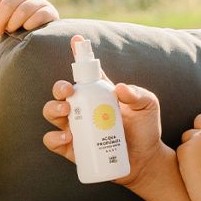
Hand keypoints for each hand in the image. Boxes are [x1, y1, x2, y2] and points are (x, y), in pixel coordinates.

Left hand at [0, 0, 58, 35]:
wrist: (40, 31)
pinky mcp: (49, 11)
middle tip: (0, 32)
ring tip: (13, 32)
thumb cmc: (17, 24)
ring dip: (14, 24)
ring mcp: (39, 0)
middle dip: (1, 21)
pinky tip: (27, 30)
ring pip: (22, 10)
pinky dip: (29, 25)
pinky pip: (37, 16)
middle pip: (7, 4)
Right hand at [41, 38, 165, 187]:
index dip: (79, 55)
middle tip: (69, 91)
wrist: (145, 160)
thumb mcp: (148, 106)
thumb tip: (119, 88)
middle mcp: (83, 108)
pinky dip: (55, 138)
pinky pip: (53, 141)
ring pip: (52, 112)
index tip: (76, 40)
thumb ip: (138, 94)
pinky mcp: (72, 149)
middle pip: (61, 91)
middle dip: (59, 87)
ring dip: (54, 108)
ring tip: (67, 111)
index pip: (85, 72)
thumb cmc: (146, 129)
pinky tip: (67, 137)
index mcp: (99, 93)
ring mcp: (75, 127)